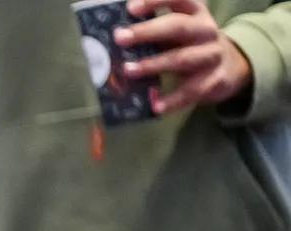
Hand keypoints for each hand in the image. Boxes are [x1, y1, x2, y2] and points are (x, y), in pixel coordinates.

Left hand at [120, 0, 252, 114]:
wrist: (229, 66)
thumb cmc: (189, 44)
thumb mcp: (177, 30)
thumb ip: (153, 29)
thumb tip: (116, 37)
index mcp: (195, 12)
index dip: (156, 1)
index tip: (130, 8)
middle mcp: (206, 30)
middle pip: (178, 27)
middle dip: (147, 32)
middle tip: (120, 38)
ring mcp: (212, 54)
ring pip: (182, 59)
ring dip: (153, 65)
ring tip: (128, 70)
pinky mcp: (215, 79)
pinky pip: (191, 90)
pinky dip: (173, 99)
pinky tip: (155, 106)